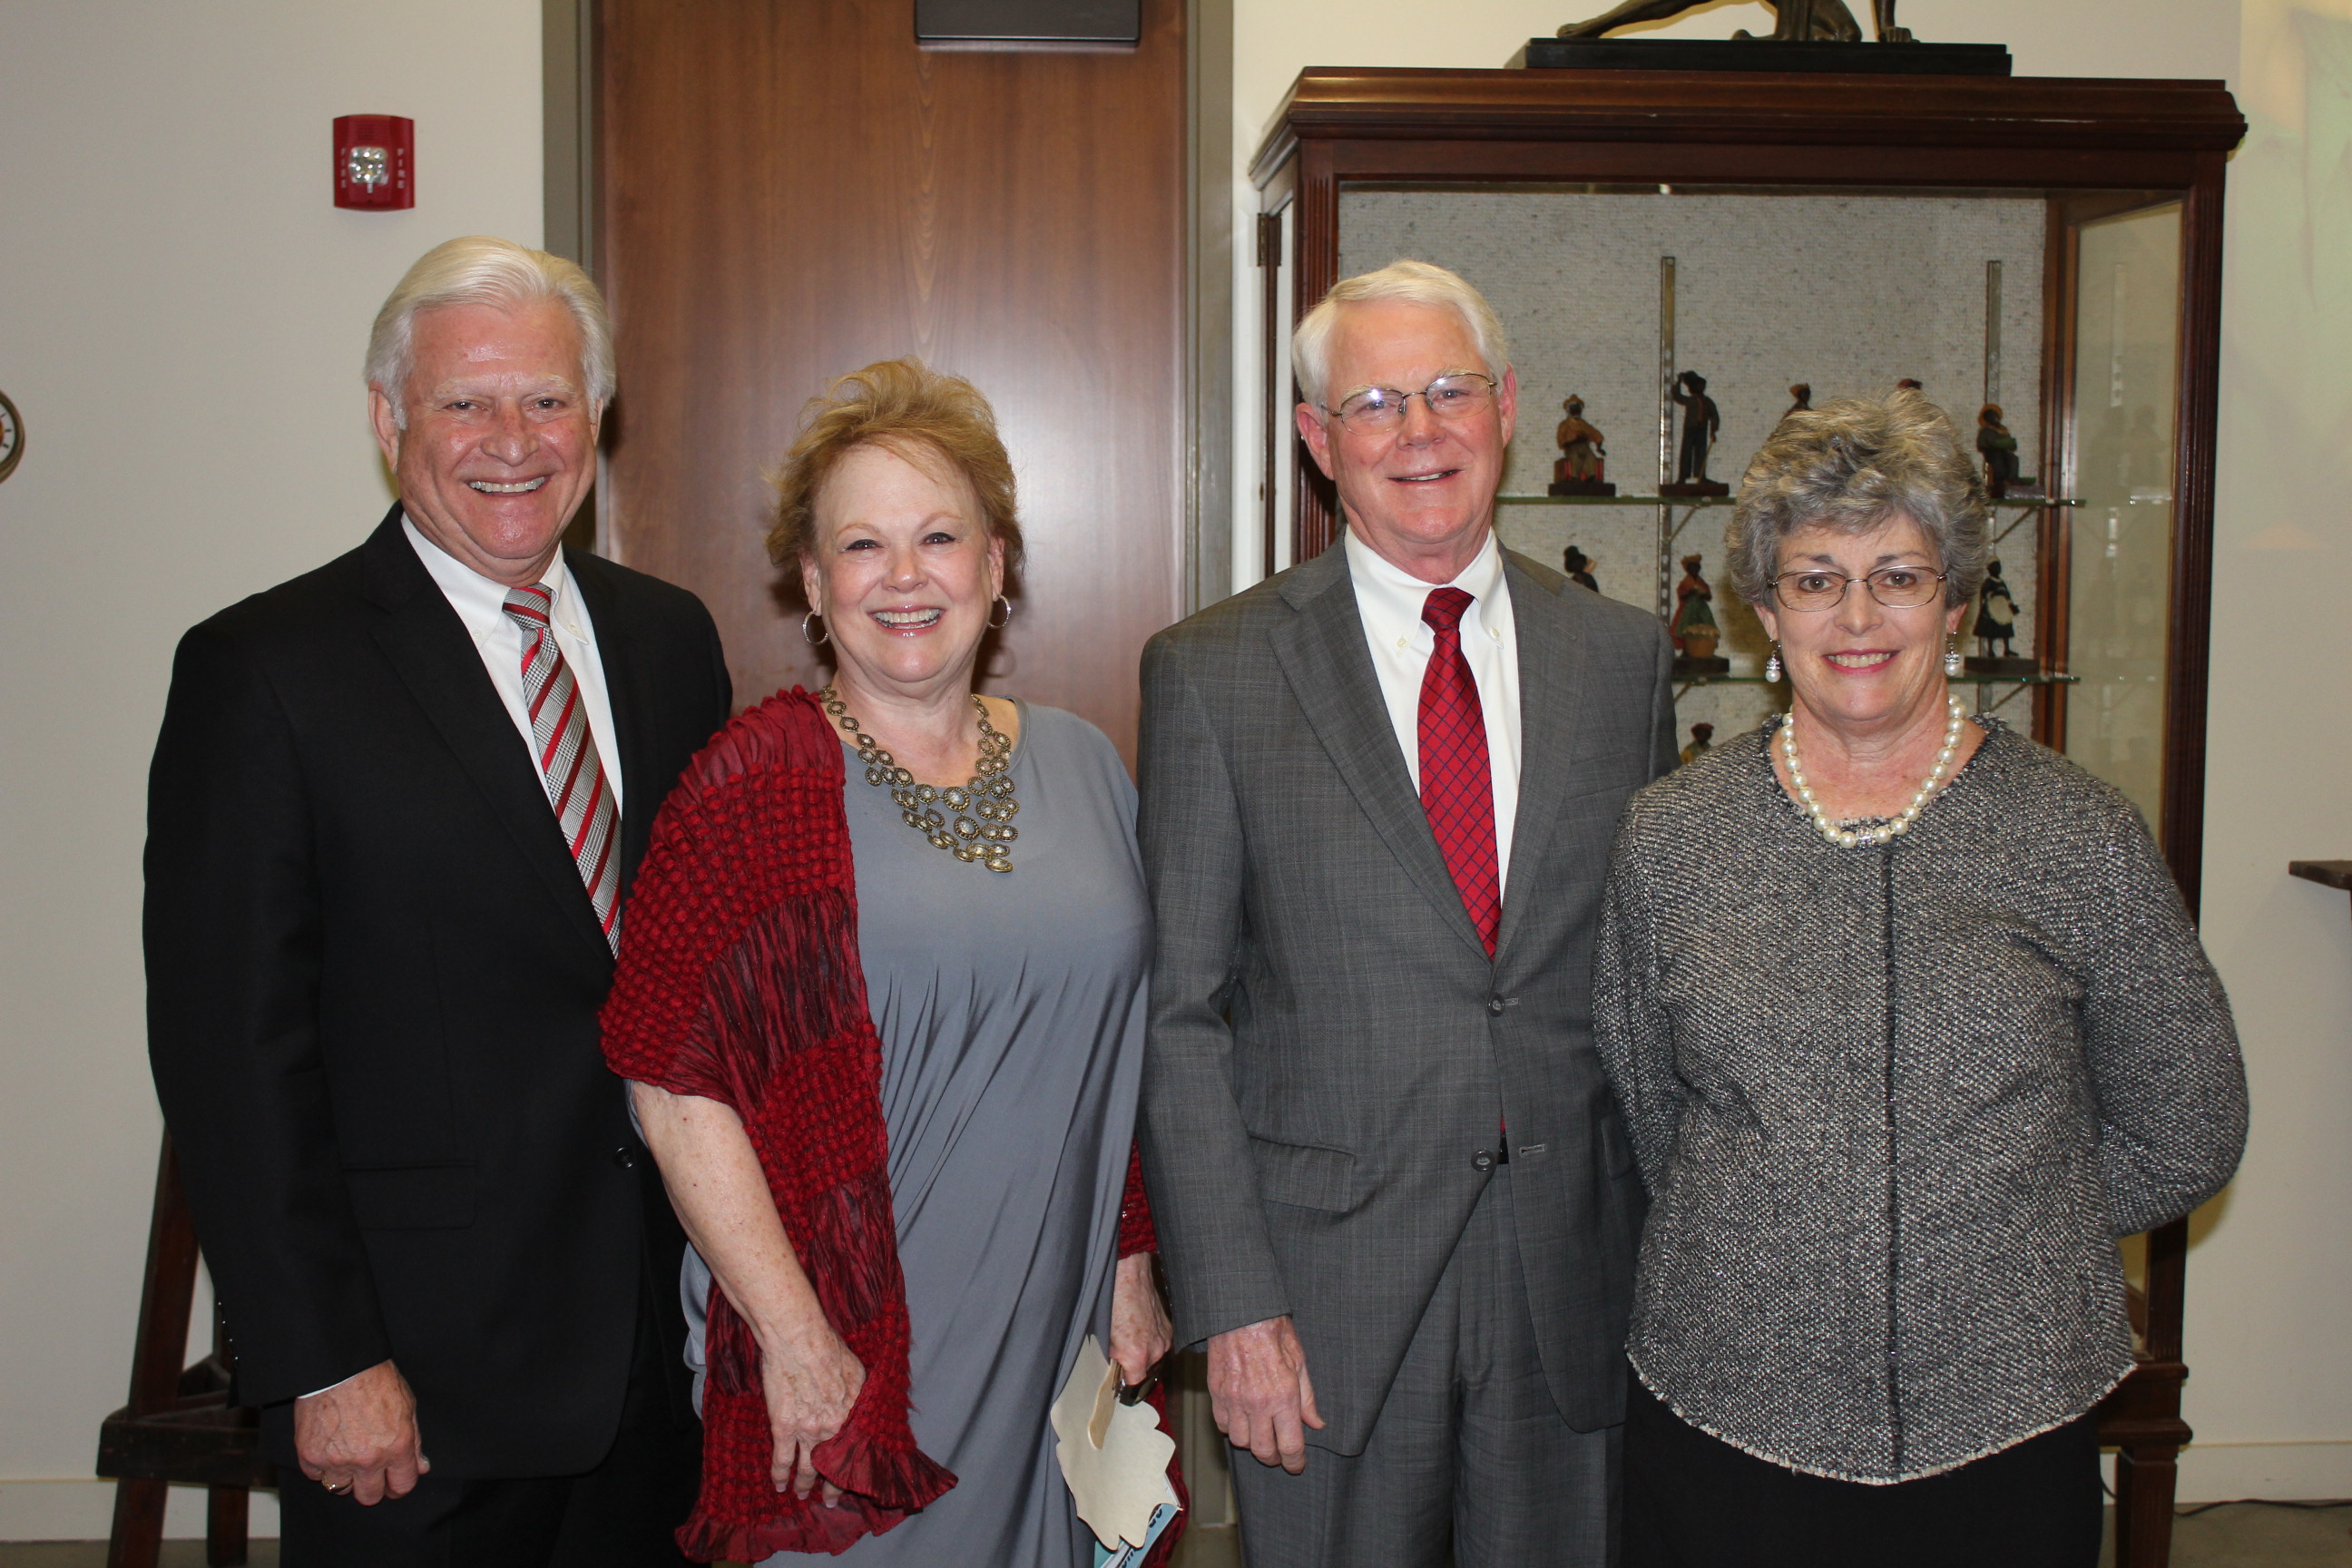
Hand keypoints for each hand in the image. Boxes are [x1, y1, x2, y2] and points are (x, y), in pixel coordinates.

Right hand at [294, 1360, 427, 1504]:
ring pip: (340, 1490)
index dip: (399, 1485)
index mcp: (396, 1447)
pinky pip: (316, 1475)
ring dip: (345, 1478)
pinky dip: (321, 1467)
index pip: (402, 1486)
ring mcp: (337, 1460)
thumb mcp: (408, 1406)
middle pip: (369, 1497)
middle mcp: (367, 1460)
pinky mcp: (310, 1455)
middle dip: (372, 1487)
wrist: (340, 1366)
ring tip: (347, 1457)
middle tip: (369, 1473)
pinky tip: (328, 1448)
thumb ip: (415, 1442)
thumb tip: (421, 1467)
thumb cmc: (376, 1381)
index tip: (393, 1482)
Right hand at [761, 1322, 865, 1504]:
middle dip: (831, 1487)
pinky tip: (779, 1485)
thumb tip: (862, 1408)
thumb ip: (859, 1395)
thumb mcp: (857, 1371)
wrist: (799, 1339)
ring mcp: (807, 1430)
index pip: (857, 1452)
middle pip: (834, 1466)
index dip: (854, 1470)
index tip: (854, 1480)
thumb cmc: (828, 1347)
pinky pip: (781, 1459)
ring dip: (805, 1485)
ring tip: (802, 1496)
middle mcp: (834, 1427)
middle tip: (828, 1500)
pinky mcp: (783, 1427)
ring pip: (807, 1467)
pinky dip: (780, 1475)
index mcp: (854, 1414)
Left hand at [1109, 1253, 1172, 1387]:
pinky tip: (1140, 1326)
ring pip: (1154, 1355)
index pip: (1134, 1383)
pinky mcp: (1169, 1327)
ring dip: (1144, 1350)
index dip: (1125, 1381)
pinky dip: (1151, 1338)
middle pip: (1145, 1369)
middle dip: (1133, 1363)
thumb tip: (1113, 1364)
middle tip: (1121, 1349)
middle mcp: (1155, 1350)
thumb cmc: (1113, 1300)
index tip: (1120, 1378)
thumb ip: (1111, 1355)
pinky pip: (1160, 1341)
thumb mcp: (1103, 1334)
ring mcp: (1164, 1338)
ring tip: (1131, 1334)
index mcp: (1136, 1355)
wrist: (1129, 1273)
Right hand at [1206, 1316, 1322, 1472]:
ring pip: (1240, 1441)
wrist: (1241, 1312)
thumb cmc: (1273, 1331)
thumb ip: (1308, 1398)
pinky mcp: (1216, 1392)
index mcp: (1283, 1396)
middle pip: (1263, 1451)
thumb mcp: (1300, 1361)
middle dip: (1274, 1458)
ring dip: (1252, 1443)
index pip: (1290, 1446)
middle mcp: (1257, 1403)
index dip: (1295, 1462)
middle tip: (1279, 1454)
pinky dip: (1232, 1428)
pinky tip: (1242, 1419)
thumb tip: (1316, 1423)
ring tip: (1260, 1434)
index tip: (1297, 1465)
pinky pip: (1222, 1424)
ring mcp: (1233, 1399)